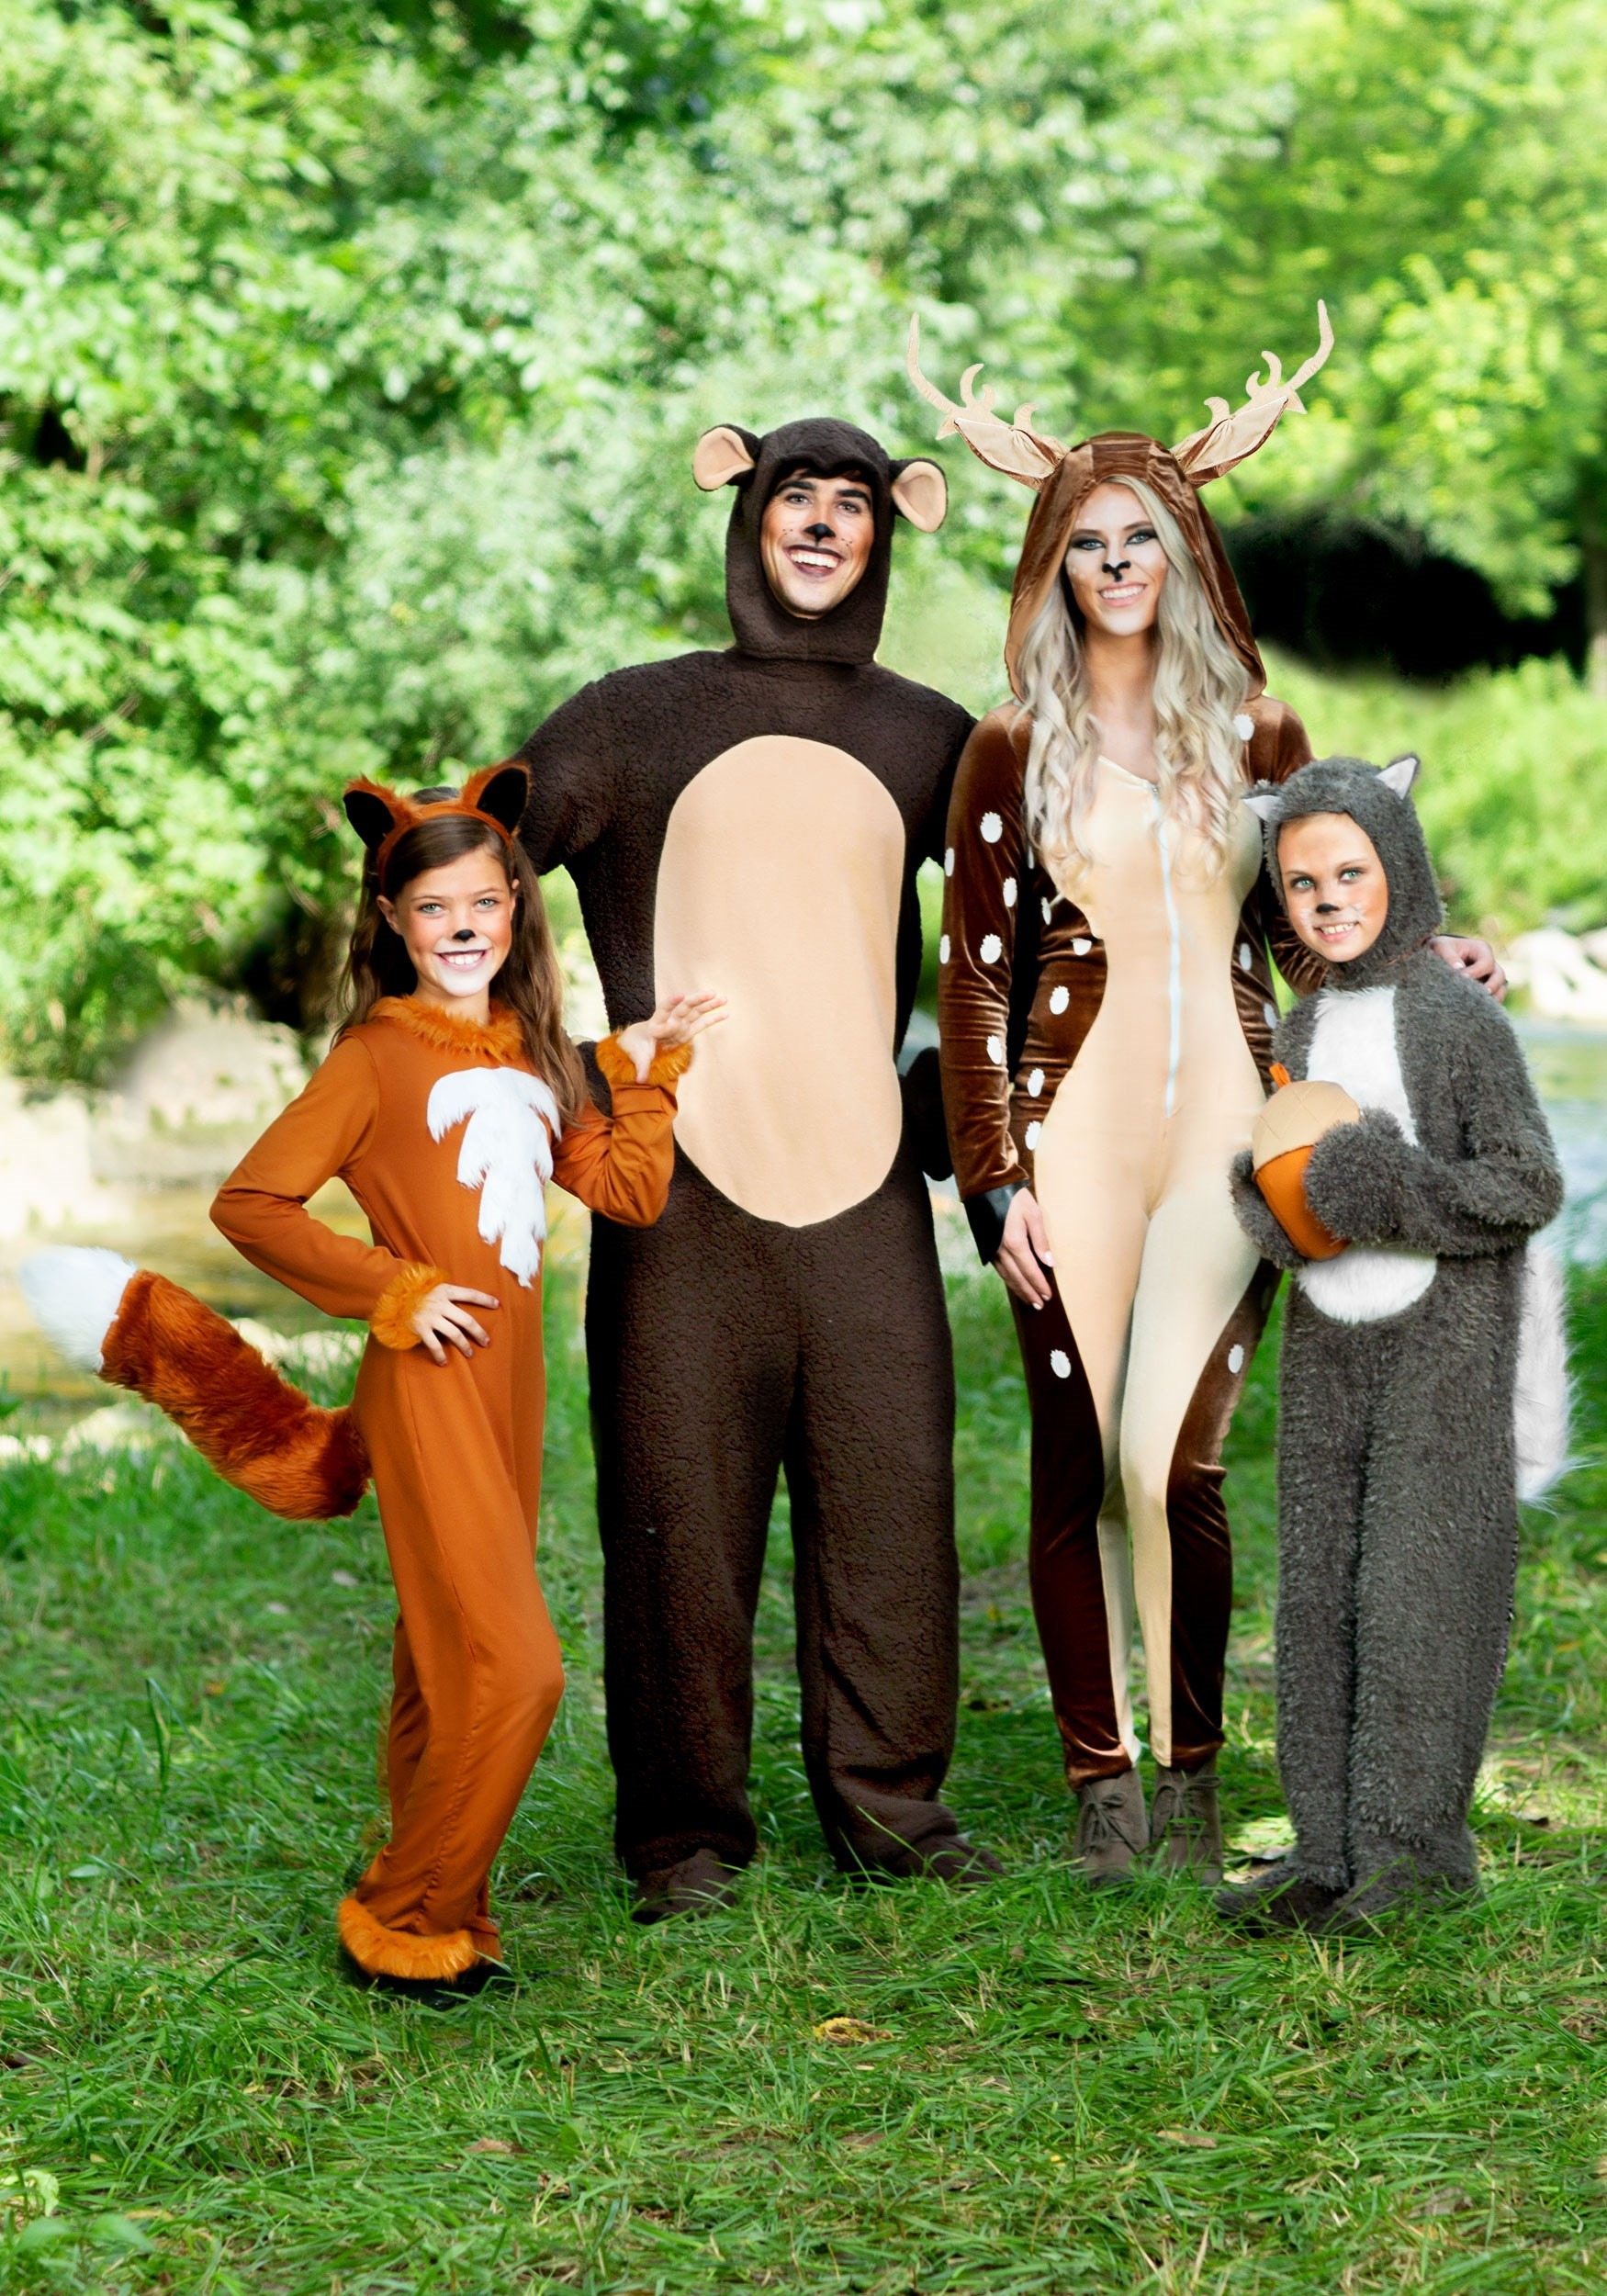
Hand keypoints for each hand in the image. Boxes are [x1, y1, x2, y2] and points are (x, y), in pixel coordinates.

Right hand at [412, 1284, 498, 1364]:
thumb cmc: (410, 1288)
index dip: (485, 1299)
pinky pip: (434, 1345)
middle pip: (467, 1320)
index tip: (497, 1305)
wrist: (388, 1292)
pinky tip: (444, 1362)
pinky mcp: (421, 1328)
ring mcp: (431, 1317)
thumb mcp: (429, 1284)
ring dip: (464, 1345)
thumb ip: (443, 1291)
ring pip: (454, 1334)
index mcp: (445, 1290)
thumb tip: (456, 1297)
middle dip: (479, 1332)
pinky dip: (440, 1355)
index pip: (470, 1294)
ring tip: (470, 1353)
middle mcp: (441, 1304)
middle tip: (487, 1342)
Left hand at [617, 991, 727, 1080]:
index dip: (671, 1002)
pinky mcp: (687, 1030)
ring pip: (695, 1011)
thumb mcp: (639, 1057)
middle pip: (684, 1007)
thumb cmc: (638, 1047)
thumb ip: (642, 1066)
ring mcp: (680, 1024)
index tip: (680, 995)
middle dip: (697, 999)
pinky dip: (713, 1018)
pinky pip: (702, 1023)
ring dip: (709, 1004)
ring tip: (724, 999)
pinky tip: (725, 1013)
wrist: (640, 1040)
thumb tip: (640, 1080)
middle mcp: (670, 1020)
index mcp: (657, 1024)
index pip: (664, 1010)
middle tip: (711, 993)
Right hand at [995, 1187, 1054, 1307]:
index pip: (1030, 1271)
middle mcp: (1001, 1251)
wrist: (986, 1187)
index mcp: (1015, 1243)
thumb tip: (1049, 1262)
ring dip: (1018, 1289)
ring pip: (1007, 1276)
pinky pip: (1000, 1269)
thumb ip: (1041, 1240)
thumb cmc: (1014, 1198)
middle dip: (1029, 1293)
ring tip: (1029, 1299)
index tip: (1048, 1295)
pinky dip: (1008, 1279)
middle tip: (1039, 1305)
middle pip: (1017, 1278)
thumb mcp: (1033, 1214)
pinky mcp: (987, 1248)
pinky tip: (1014, 1283)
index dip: (1040, 1285)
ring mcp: (992, 1251)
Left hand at [1431, 934, 1505, 1000]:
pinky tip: (1478, 1012)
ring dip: (1494, 998)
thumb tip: (1458, 969)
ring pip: (1500, 989)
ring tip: (1481, 1006)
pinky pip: (1494, 998)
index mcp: (1481, 949)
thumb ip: (1449, 956)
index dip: (1477, 971)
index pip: (1486, 962)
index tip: (1463, 979)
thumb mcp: (1441, 947)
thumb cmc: (1440, 948)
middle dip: (1492, 986)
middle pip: (1499, 976)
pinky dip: (1489, 1005)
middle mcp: (1489, 963)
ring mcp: (1490, 977)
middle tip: (1481, 995)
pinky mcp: (1486, 989)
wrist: (1437, 955)